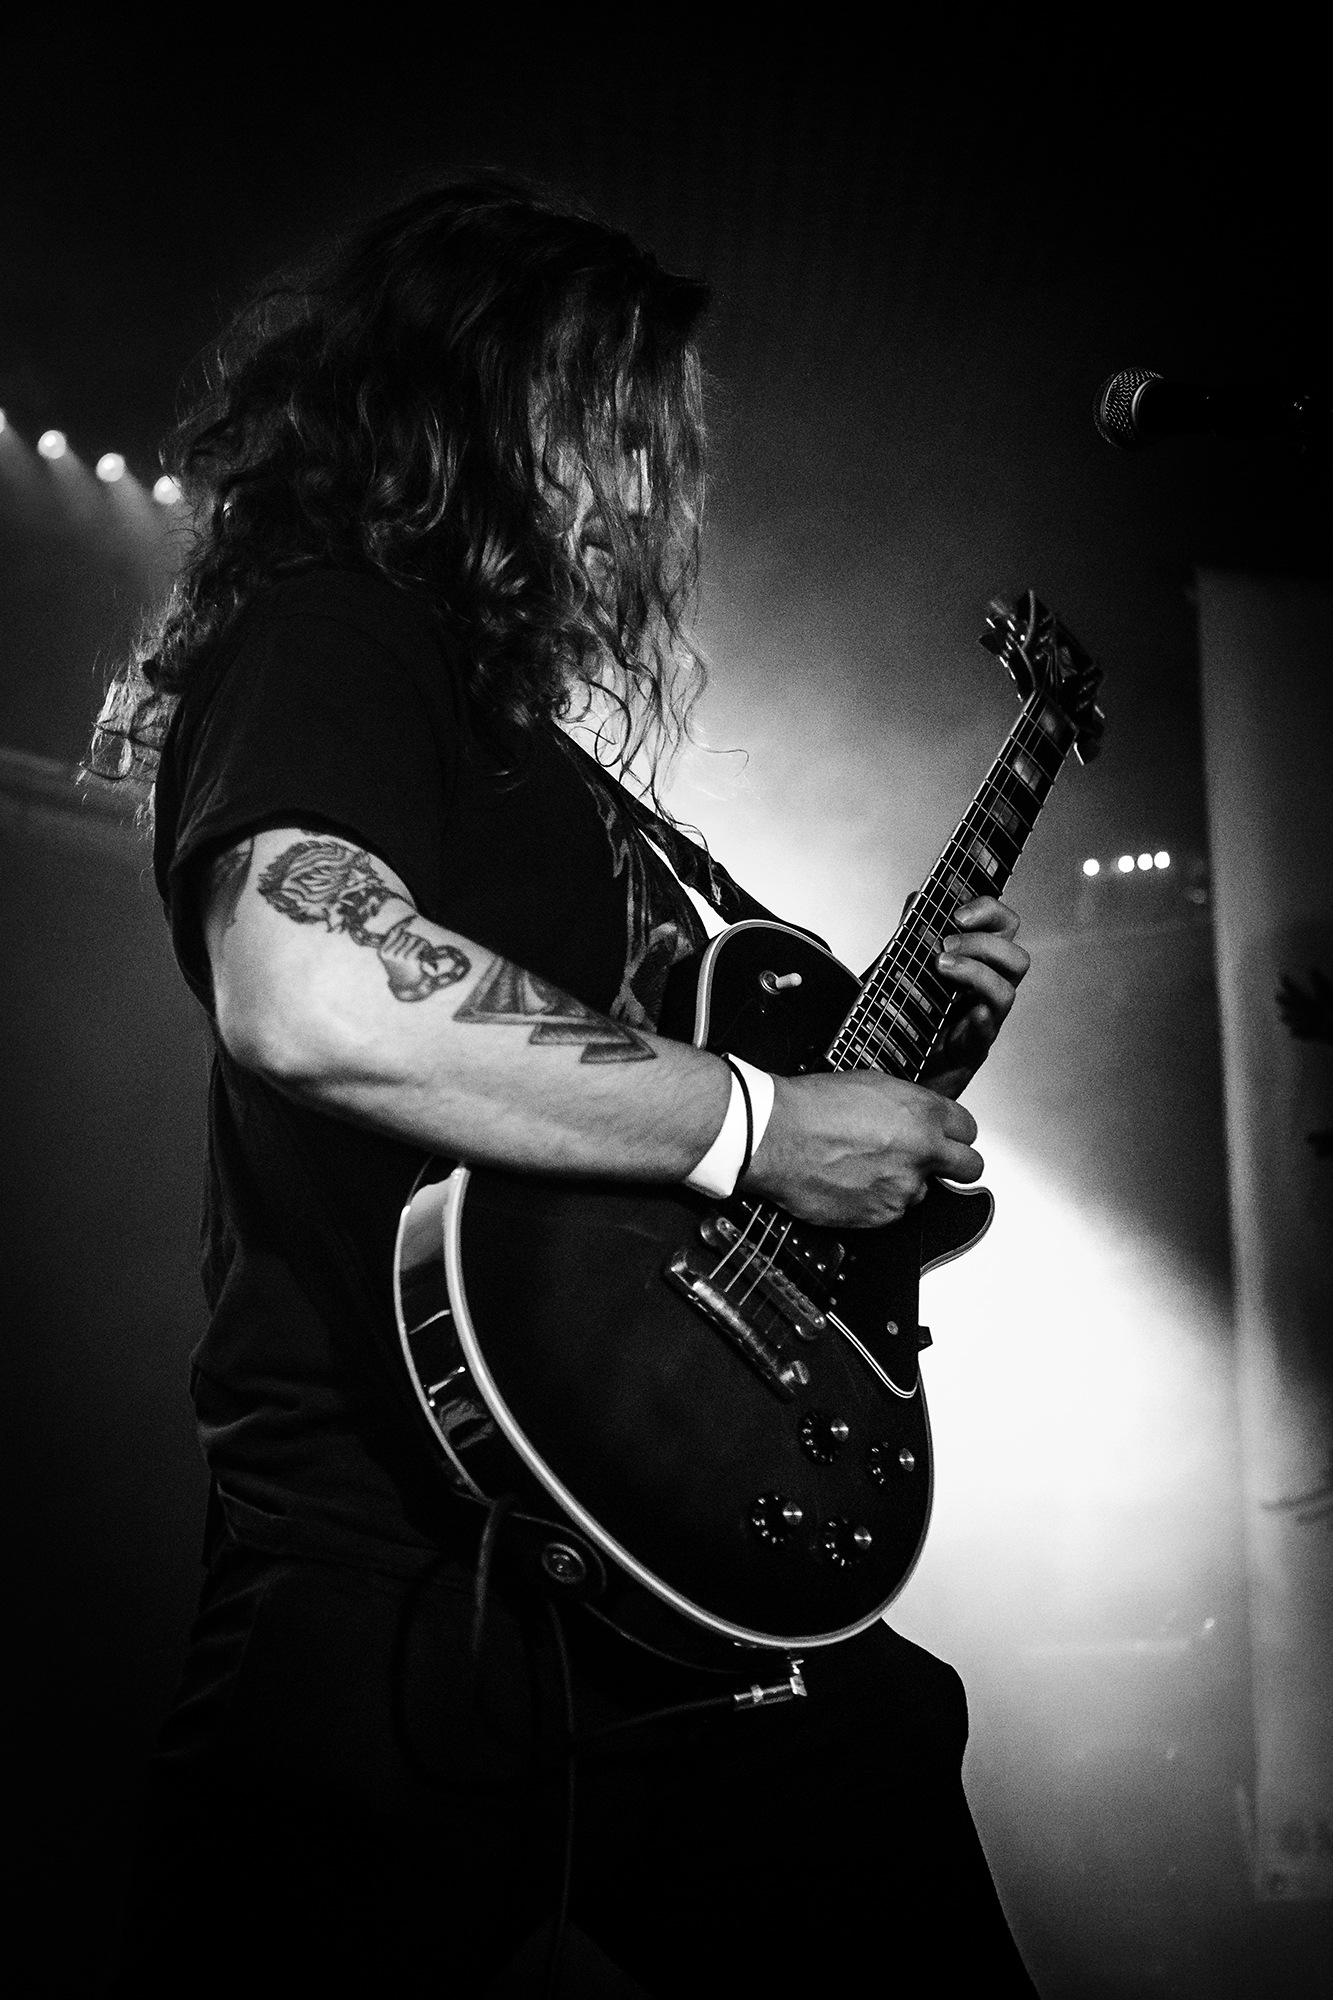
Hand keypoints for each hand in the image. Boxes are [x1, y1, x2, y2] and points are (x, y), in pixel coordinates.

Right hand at [744, 1070, 982, 1228]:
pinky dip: (878, 1201)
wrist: (775, 1136)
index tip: (946, 1137)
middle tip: (933, 1161)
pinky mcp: (882, 1215)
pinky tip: (852, 1184)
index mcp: (923, 1113)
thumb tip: (918, 1119)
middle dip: (956, 1165)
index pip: (968, 1129)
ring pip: (924, 1192)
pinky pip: (893, 1211)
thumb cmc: (811, 1106)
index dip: (955, 1133)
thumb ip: (907, 1107)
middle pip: (970, 1167)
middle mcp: (923, 1152)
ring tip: (867, 1168)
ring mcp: (904, 1188)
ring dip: (905, 1183)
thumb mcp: (871, 1085)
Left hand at [920, 896, 1028, 1099]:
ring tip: (941, 966)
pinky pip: (989, 1023)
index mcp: (977, 962)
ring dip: (976, 969)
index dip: (989, 910)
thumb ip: (914, 933)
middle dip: (982, 942)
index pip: (1003, 926)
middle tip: (945, 944)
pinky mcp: (974, 1044)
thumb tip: (917, 899)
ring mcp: (985, 1016)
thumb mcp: (907, 967)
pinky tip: (963, 1005)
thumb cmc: (910, 1018)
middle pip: (1016, 955)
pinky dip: (979, 1010)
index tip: (957, 912)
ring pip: (1008, 986)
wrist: (899, 1068)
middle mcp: (988, 987)